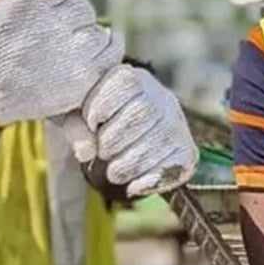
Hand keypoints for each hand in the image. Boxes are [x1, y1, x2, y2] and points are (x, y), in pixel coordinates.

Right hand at [0, 0, 122, 125]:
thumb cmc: (4, 33)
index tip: (37, 14)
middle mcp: (54, 23)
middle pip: (82, 7)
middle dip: (67, 19)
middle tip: (43, 37)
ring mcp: (73, 52)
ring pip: (96, 28)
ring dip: (82, 36)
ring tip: (56, 51)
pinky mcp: (86, 74)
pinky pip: (112, 47)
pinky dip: (102, 49)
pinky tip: (80, 56)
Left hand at [55, 65, 197, 196]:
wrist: (127, 143)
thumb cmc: (96, 125)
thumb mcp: (78, 117)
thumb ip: (75, 127)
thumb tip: (85, 150)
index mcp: (134, 79)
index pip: (124, 83)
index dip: (100, 107)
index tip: (91, 124)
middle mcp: (162, 98)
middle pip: (141, 112)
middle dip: (114, 140)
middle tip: (103, 152)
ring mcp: (177, 125)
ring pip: (158, 140)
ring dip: (128, 164)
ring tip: (114, 172)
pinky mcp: (187, 152)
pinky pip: (173, 165)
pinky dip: (149, 180)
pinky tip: (133, 185)